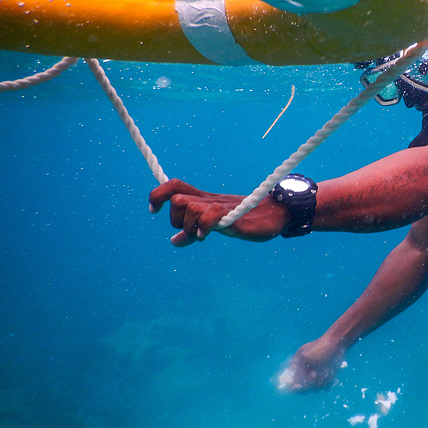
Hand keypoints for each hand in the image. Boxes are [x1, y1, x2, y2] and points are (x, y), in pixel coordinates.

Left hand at [148, 178, 286, 246]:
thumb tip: (173, 241)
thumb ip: (191, 232)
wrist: (274, 213)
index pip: (173, 186)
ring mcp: (220, 207)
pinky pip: (209, 215)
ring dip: (189, 225)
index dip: (157, 195)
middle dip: (175, 218)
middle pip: (177, 198)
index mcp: (202, 199)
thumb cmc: (245, 218)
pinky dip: (203, 226)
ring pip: (188, 206)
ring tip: (201, 235)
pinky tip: (206, 235)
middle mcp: (208, 200)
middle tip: (189, 229)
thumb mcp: (213, 225)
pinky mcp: (232, 216)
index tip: (154, 210)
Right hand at [277, 337, 344, 391]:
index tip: (299, 386)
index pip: (290, 382)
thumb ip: (299, 371)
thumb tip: (294, 383)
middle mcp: (305, 373)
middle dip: (310, 382)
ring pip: (315, 388)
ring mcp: (315, 377)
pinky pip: (325, 386)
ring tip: (325, 368)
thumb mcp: (305, 357)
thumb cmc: (319, 348)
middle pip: (303, 388)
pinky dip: (328, 379)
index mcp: (297, 367)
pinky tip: (330, 370)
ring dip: (321, 379)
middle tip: (314, 373)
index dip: (293, 387)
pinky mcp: (325, 378)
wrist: (336, 344)